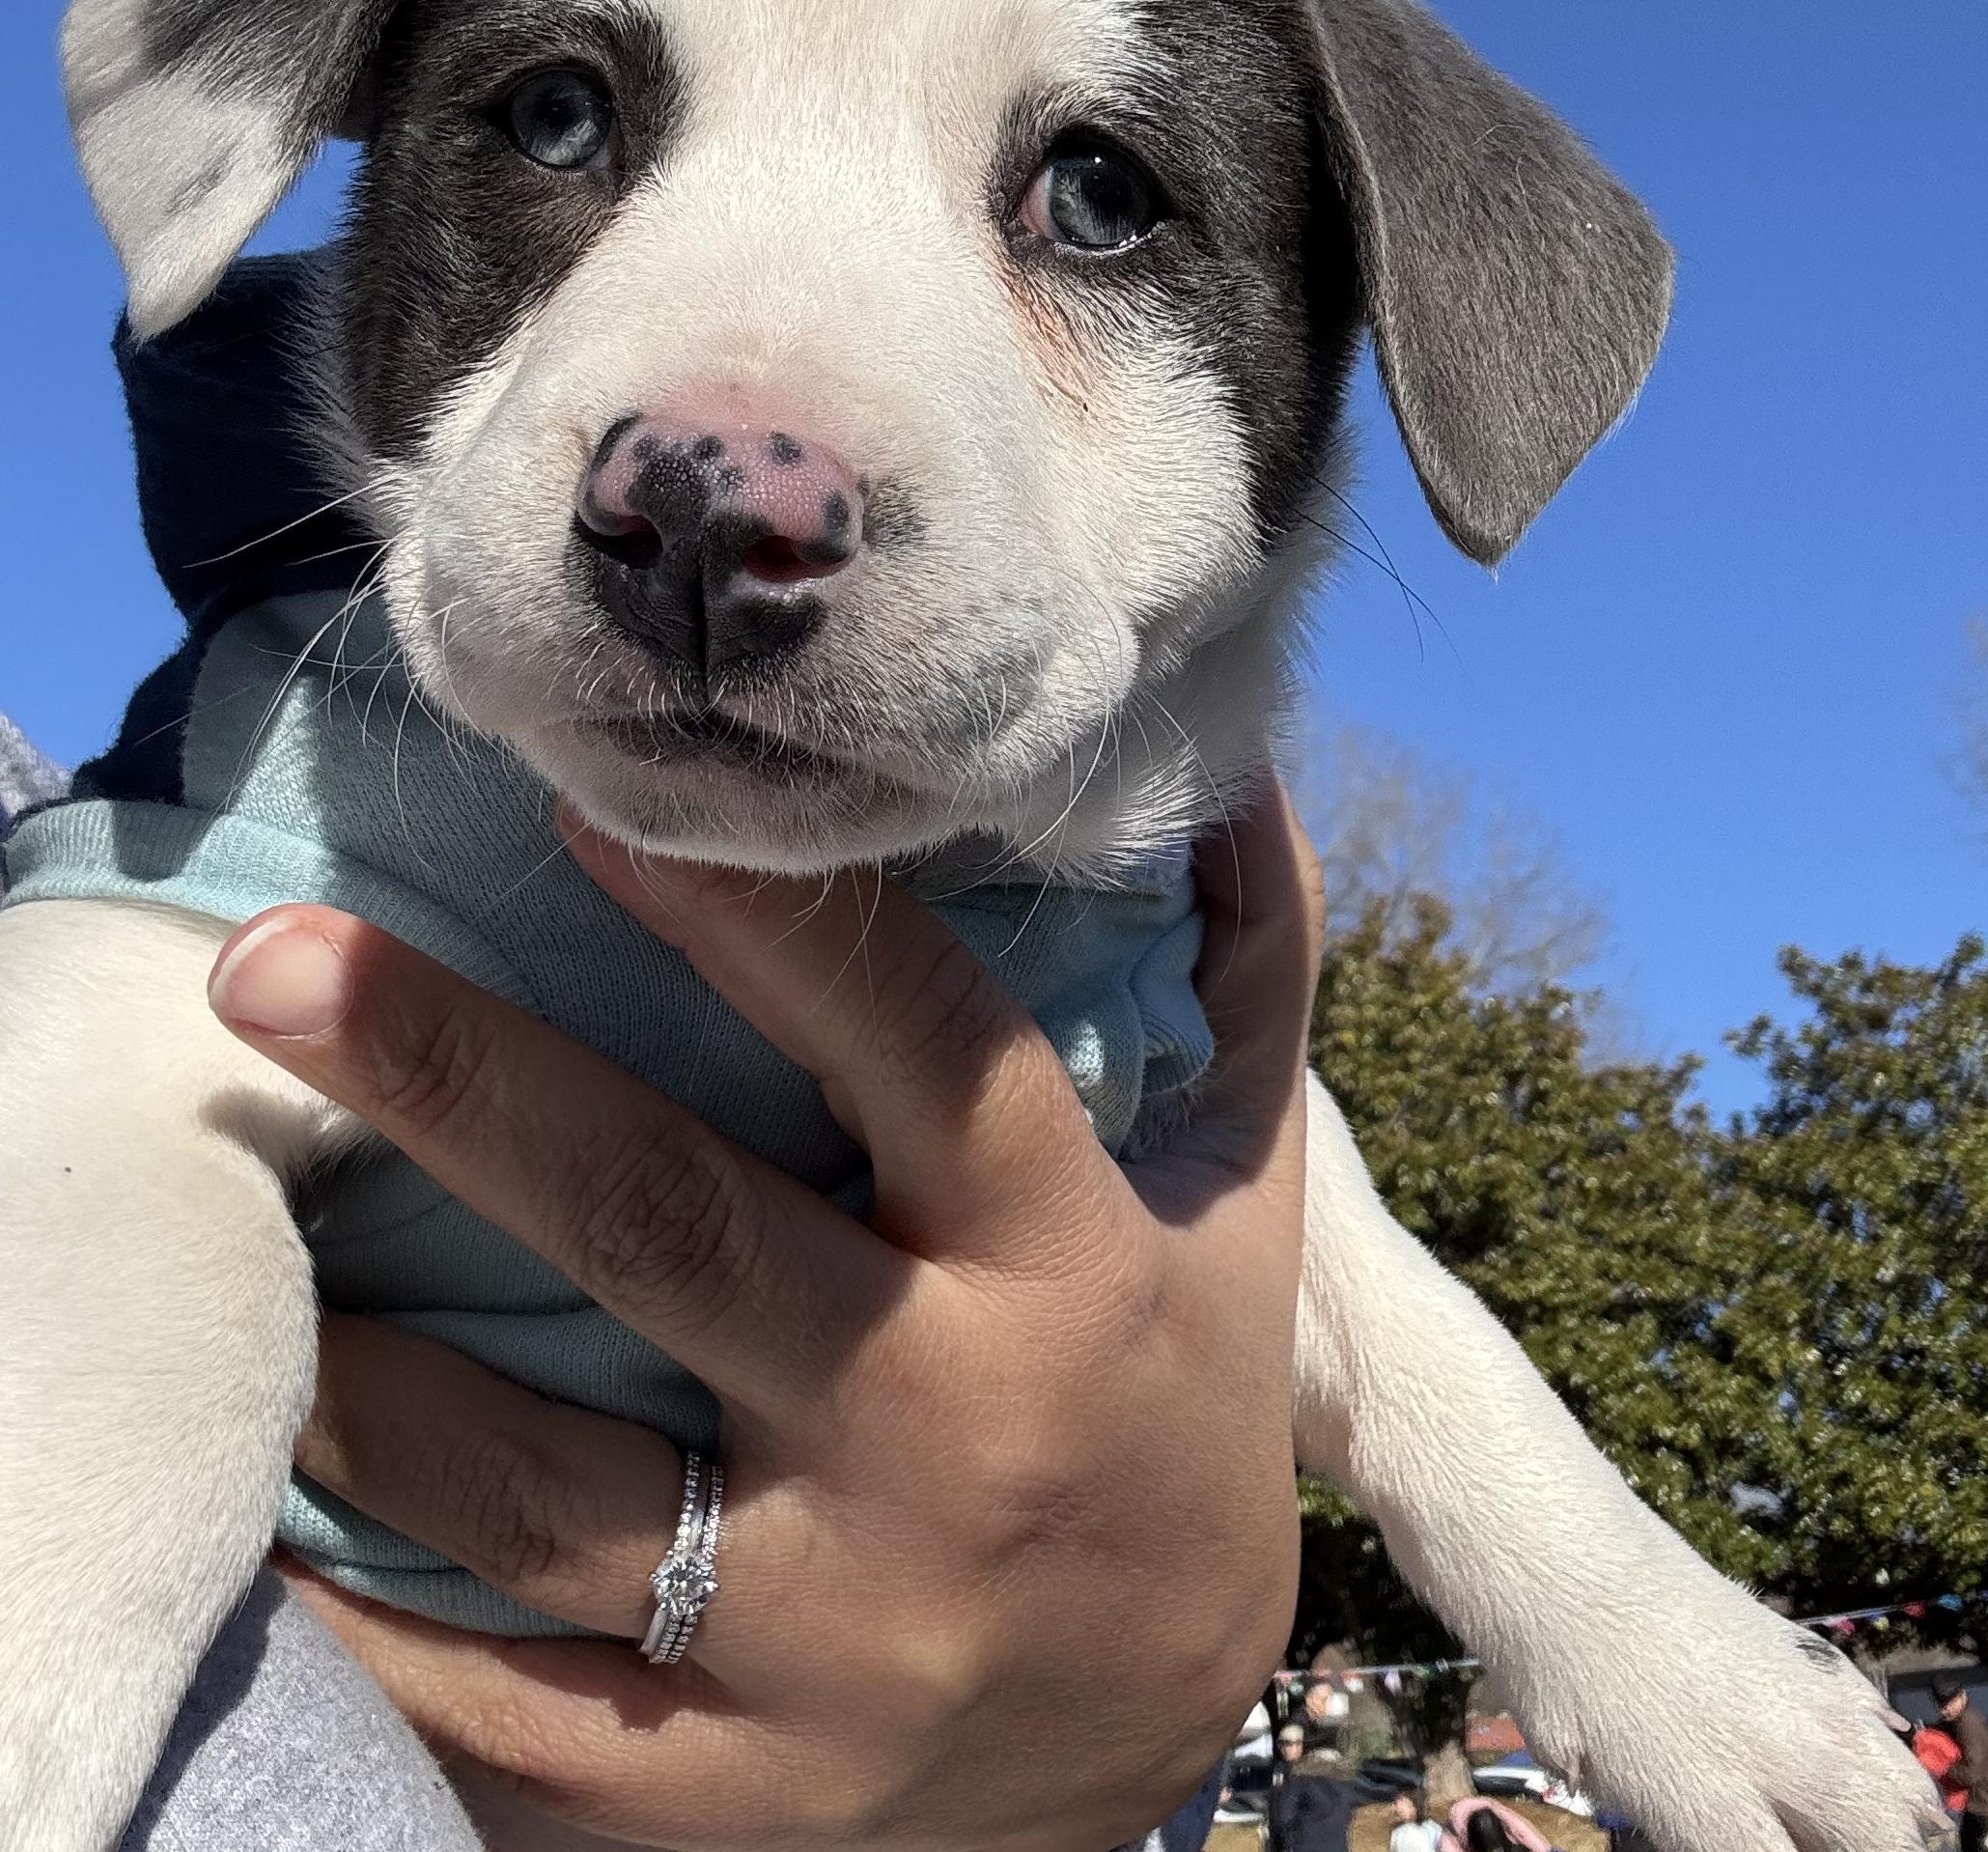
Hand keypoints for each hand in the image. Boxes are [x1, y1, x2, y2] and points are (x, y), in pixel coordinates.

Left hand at [206, 784, 1322, 1851]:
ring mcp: (830, 1640)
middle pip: (673, 1232)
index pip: (921, 1050)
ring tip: (223, 1238)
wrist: (1165, 1729)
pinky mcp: (726, 1795)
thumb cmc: (1180, 1394)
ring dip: (364, 1360)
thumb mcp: (1243, 1190)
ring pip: (542, 1488)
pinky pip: (497, 1711)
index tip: (594, 798)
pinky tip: (254, 1500)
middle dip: (465, 1082)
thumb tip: (1222, 760)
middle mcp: (950, 1441)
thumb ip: (1242, 970)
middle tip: (273, 965)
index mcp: (1070, 1267)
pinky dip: (356, 1616)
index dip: (765, 916)